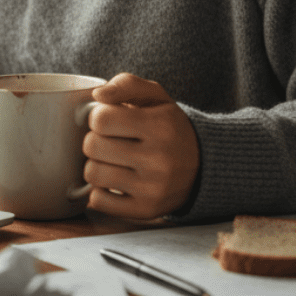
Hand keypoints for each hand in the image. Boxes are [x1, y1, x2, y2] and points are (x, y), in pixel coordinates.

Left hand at [82, 73, 199, 220]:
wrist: (202, 164)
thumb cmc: (169, 125)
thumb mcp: (155, 95)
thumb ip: (125, 84)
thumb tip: (98, 95)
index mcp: (159, 126)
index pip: (101, 119)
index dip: (98, 116)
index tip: (109, 120)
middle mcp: (158, 160)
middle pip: (92, 146)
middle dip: (95, 139)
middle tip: (110, 140)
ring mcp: (152, 189)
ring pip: (92, 174)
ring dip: (96, 164)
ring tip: (112, 160)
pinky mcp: (146, 211)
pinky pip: (99, 202)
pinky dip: (100, 191)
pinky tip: (114, 181)